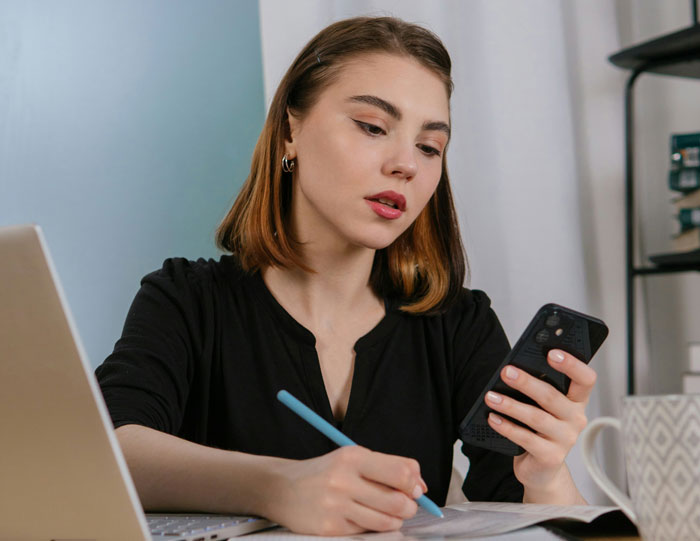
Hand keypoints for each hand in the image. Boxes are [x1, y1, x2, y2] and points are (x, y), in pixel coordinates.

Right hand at [263, 446, 426, 534]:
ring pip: (387, 521)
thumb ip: (387, 468)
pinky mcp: (330, 528)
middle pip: (398, 501)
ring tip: (387, 513)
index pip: (400, 472)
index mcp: (353, 457)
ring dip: (395, 520)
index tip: (415, 488)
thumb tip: (421, 486)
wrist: (283, 489)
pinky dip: (372, 527)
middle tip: (406, 505)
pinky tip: (361, 517)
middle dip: (409, 506)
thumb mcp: (353, 459)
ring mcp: (336, 506)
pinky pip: (367, 532)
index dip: (415, 483)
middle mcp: (343, 480)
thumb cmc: (327, 472)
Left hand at [484, 349, 596, 502]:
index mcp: (576, 401)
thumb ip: (537, 388)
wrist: (541, 469)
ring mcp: (566, 439)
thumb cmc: (539, 429)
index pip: (585, 379)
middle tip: (506, 371)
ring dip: (510, 405)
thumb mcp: (542, 407)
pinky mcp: (551, 456)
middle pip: (552, 396)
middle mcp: (576, 419)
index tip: (552, 352)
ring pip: (536, 417)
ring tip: (490, 396)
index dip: (572, 365)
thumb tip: (513, 369)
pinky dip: (507, 427)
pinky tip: (492, 418)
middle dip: (527, 382)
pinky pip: (526, 439)